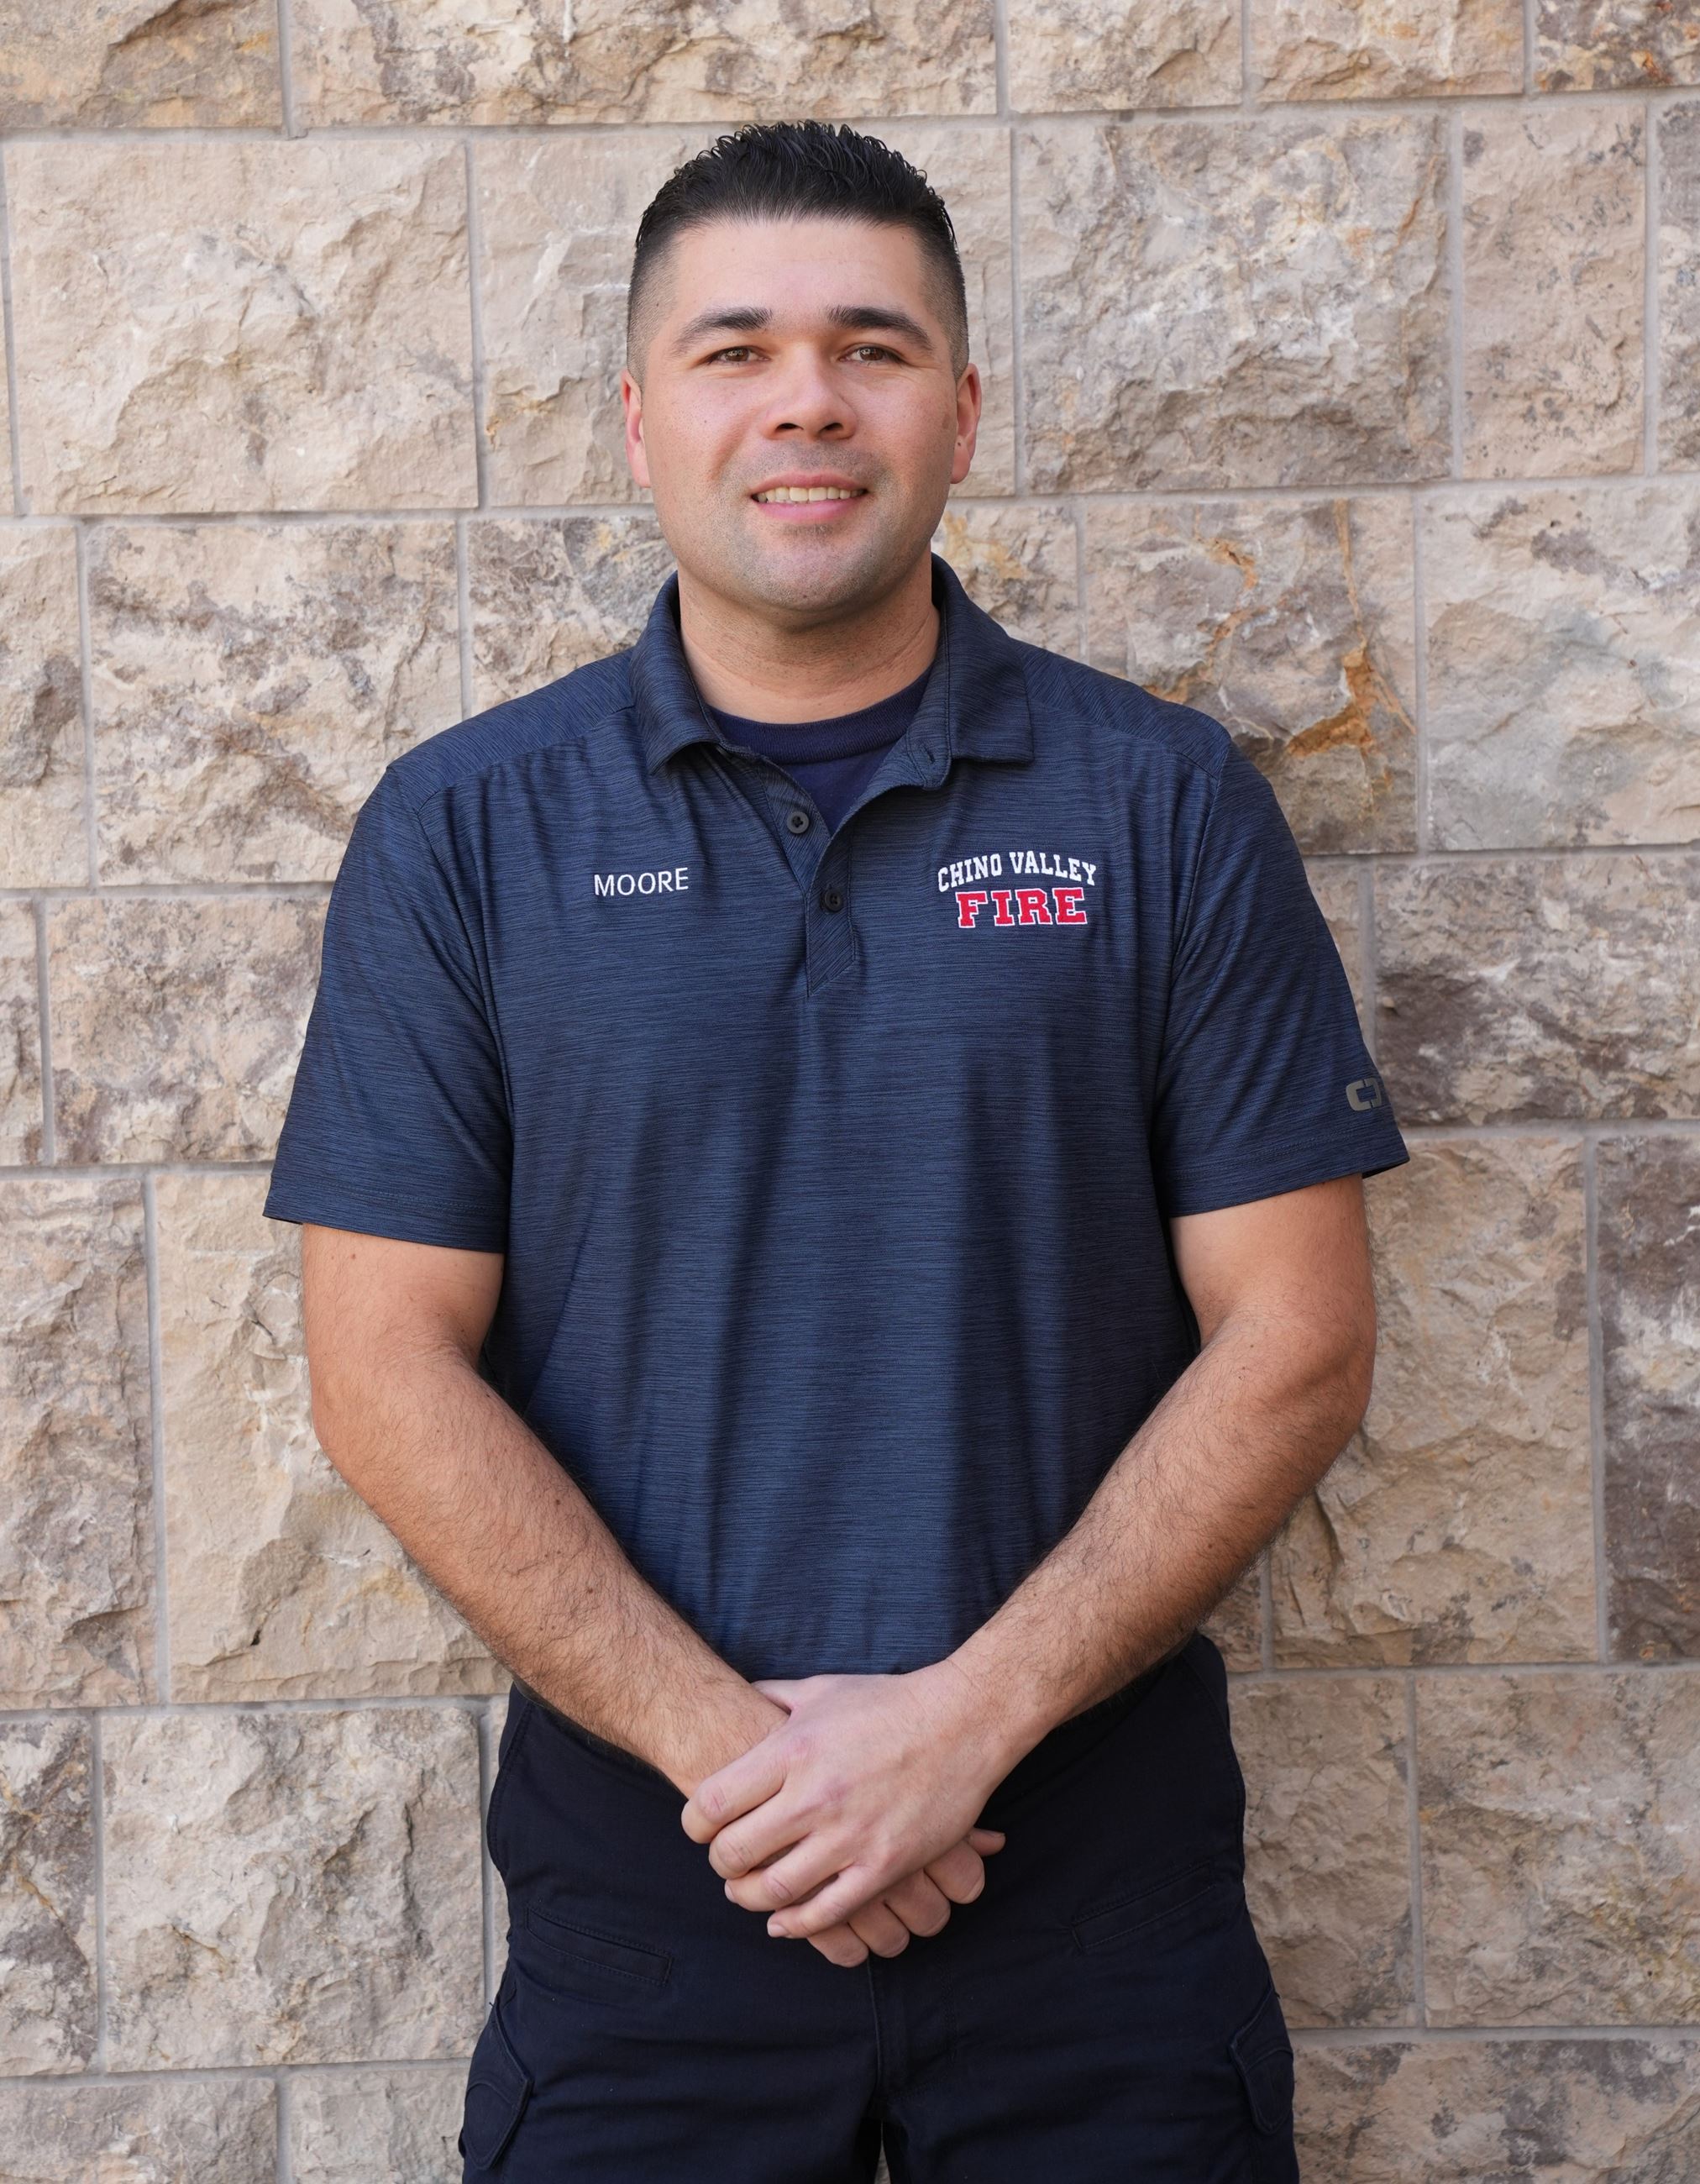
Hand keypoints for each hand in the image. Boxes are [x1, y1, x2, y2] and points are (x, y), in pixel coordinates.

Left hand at [680, 1662, 1011, 1942]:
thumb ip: (774, 1698)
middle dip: (720, 1863)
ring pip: (774, 1890)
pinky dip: (796, 1925)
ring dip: (749, 1897)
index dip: (694, 1823)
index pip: (712, 1802)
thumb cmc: (887, 1703)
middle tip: (724, 1861)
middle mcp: (815, 1795)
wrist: (961, 1721)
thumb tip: (740, 1697)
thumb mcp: (822, 1689)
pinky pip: (827, 1913)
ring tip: (747, 1890)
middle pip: (735, 1851)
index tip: (700, 1827)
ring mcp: (850, 1835)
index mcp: (792, 1749)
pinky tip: (783, 1921)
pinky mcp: (884, 1865)